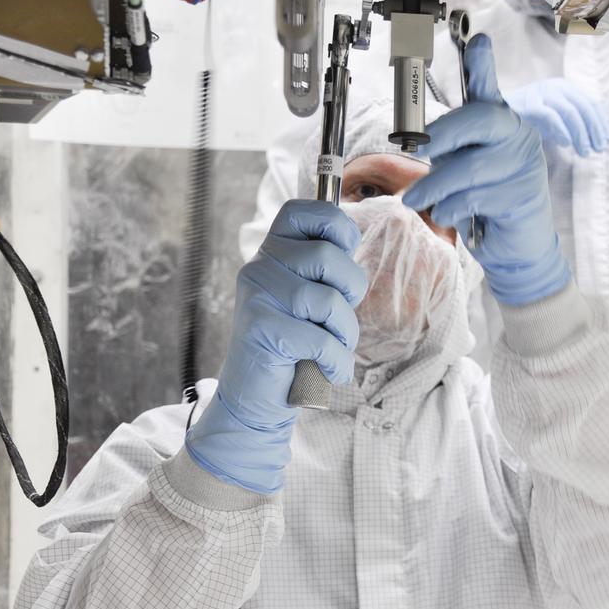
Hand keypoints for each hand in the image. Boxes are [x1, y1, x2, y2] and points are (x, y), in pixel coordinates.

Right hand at [185, 200, 366, 493]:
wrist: (256, 398)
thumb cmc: (294, 346)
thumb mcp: (309, 298)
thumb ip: (325, 267)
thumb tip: (353, 230)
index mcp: (274, 249)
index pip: (307, 210)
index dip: (339, 227)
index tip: (345, 257)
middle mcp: (260, 265)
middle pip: (329, 257)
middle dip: (351, 292)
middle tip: (339, 322)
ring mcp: (257, 296)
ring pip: (328, 300)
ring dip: (345, 334)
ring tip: (333, 352)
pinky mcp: (261, 330)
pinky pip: (320, 340)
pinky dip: (334, 362)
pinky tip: (328, 372)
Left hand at [401, 34, 570, 306]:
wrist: (517, 249)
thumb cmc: (485, 204)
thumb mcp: (462, 169)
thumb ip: (449, 150)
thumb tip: (421, 143)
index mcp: (500, 123)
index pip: (489, 88)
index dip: (482, 65)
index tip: (478, 41)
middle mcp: (518, 136)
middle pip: (477, 121)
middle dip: (441, 138)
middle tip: (416, 154)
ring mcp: (525, 165)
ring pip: (468, 168)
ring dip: (434, 188)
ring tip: (418, 200)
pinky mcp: (523, 196)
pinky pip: (474, 197)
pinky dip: (452, 209)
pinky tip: (454, 215)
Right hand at [506, 78, 608, 156]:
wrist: (493, 116)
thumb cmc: (529, 122)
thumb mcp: (556, 121)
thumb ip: (576, 126)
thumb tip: (601, 142)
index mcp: (566, 89)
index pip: (592, 104)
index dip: (602, 123)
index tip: (606, 141)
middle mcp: (555, 87)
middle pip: (585, 107)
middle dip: (594, 130)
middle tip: (598, 150)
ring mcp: (541, 93)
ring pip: (571, 111)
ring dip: (581, 134)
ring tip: (585, 152)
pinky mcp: (528, 104)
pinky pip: (550, 115)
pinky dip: (561, 130)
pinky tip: (566, 145)